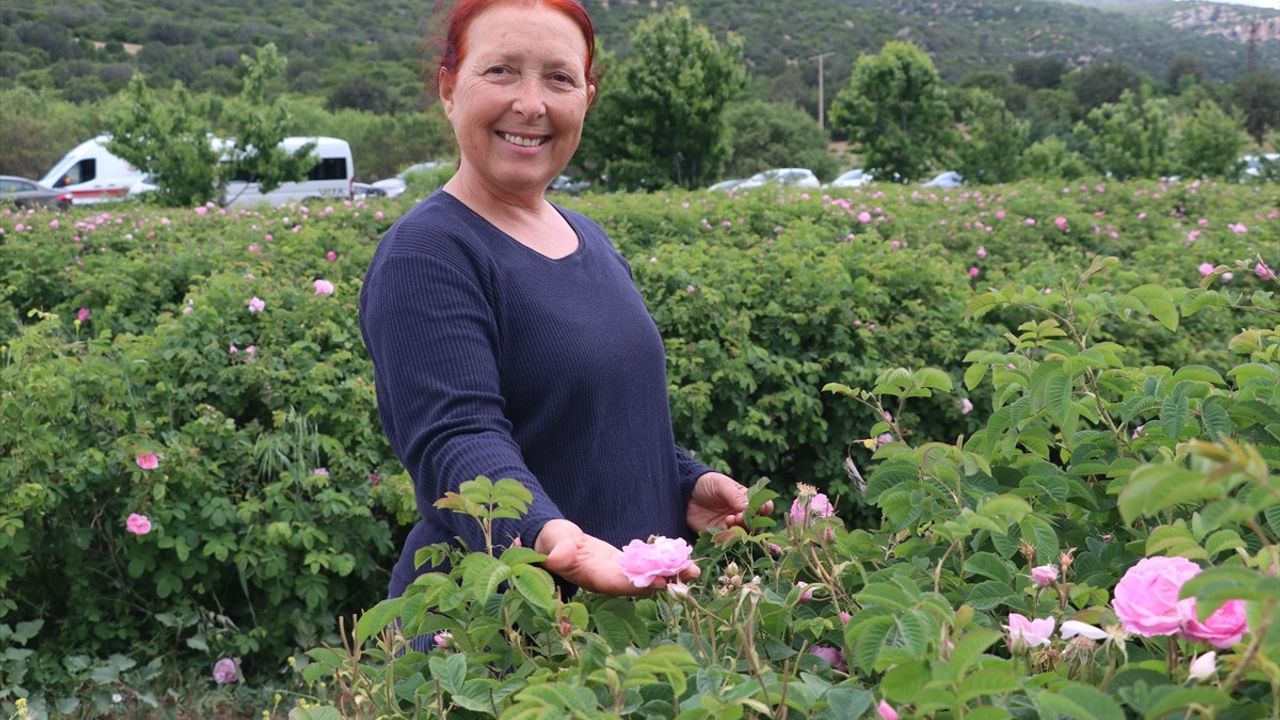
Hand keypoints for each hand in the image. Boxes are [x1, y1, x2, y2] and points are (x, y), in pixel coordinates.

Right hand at [534, 519, 698, 594]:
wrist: (555, 542)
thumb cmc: (550, 541)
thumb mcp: (552, 543)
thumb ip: (557, 550)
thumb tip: (557, 558)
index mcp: (591, 578)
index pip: (617, 584)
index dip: (638, 585)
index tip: (660, 583)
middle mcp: (609, 581)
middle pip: (640, 584)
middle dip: (665, 581)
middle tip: (690, 575)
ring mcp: (618, 574)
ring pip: (647, 576)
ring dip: (670, 574)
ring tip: (694, 569)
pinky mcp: (624, 566)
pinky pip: (647, 567)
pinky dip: (664, 563)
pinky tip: (683, 558)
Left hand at [686, 472, 773, 533]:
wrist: (684, 492)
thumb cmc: (706, 483)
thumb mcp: (721, 485)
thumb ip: (735, 496)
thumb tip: (749, 508)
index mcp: (746, 499)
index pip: (763, 506)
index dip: (765, 508)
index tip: (761, 508)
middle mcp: (741, 513)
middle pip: (756, 523)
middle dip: (752, 521)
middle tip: (742, 515)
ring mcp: (731, 524)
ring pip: (744, 532)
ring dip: (741, 528)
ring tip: (731, 518)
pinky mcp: (719, 533)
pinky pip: (729, 539)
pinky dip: (730, 534)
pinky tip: (725, 524)